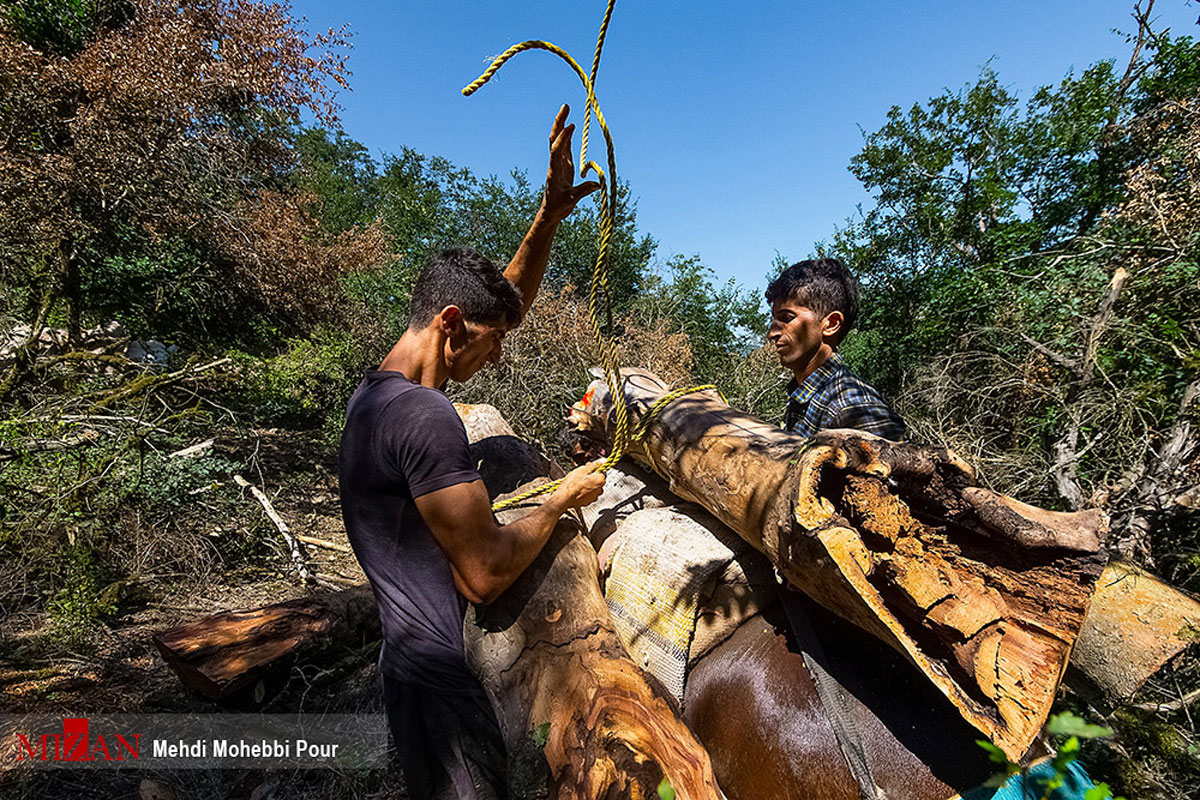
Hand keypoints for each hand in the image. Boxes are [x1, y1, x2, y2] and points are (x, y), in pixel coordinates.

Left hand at [542, 104, 601, 222]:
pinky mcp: (564, 164)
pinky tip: (571, 125)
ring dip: (562, 124)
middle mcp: (555, 163)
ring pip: (559, 139)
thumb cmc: (558, 207)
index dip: (563, 138)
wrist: (551, 211)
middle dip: (559, 122)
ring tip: (566, 108)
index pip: (557, 150)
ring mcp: (559, 162)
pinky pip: (565, 146)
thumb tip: (597, 184)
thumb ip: (583, 191)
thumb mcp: (570, 201)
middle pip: (554, 138)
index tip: (571, 126)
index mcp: (554, 170)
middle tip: (565, 106)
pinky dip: (567, 135)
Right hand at [553, 458, 605, 507]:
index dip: (594, 471)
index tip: (588, 470)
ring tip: (578, 484)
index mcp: (600, 480)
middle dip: (591, 478)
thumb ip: (594, 465)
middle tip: (582, 477)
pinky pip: (588, 495)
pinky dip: (584, 493)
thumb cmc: (573, 483)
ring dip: (588, 486)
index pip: (601, 473)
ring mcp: (593, 497)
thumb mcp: (583, 469)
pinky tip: (577, 490)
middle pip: (597, 481)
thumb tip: (602, 461)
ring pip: (593, 489)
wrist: (565, 496)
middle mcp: (599, 490)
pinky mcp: (587, 502)